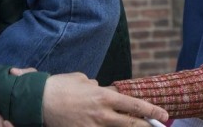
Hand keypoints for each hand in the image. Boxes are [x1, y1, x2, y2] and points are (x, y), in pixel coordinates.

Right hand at [0, 69, 168, 126]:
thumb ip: (96, 87)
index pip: (133, 105)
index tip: (163, 114)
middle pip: (130, 123)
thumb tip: (101, 89)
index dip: (151, 110)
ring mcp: (92, 126)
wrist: (39, 101)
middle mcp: (102, 113)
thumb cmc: (61, 86)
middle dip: (147, 126)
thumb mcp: (83, 80)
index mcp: (104, 97)